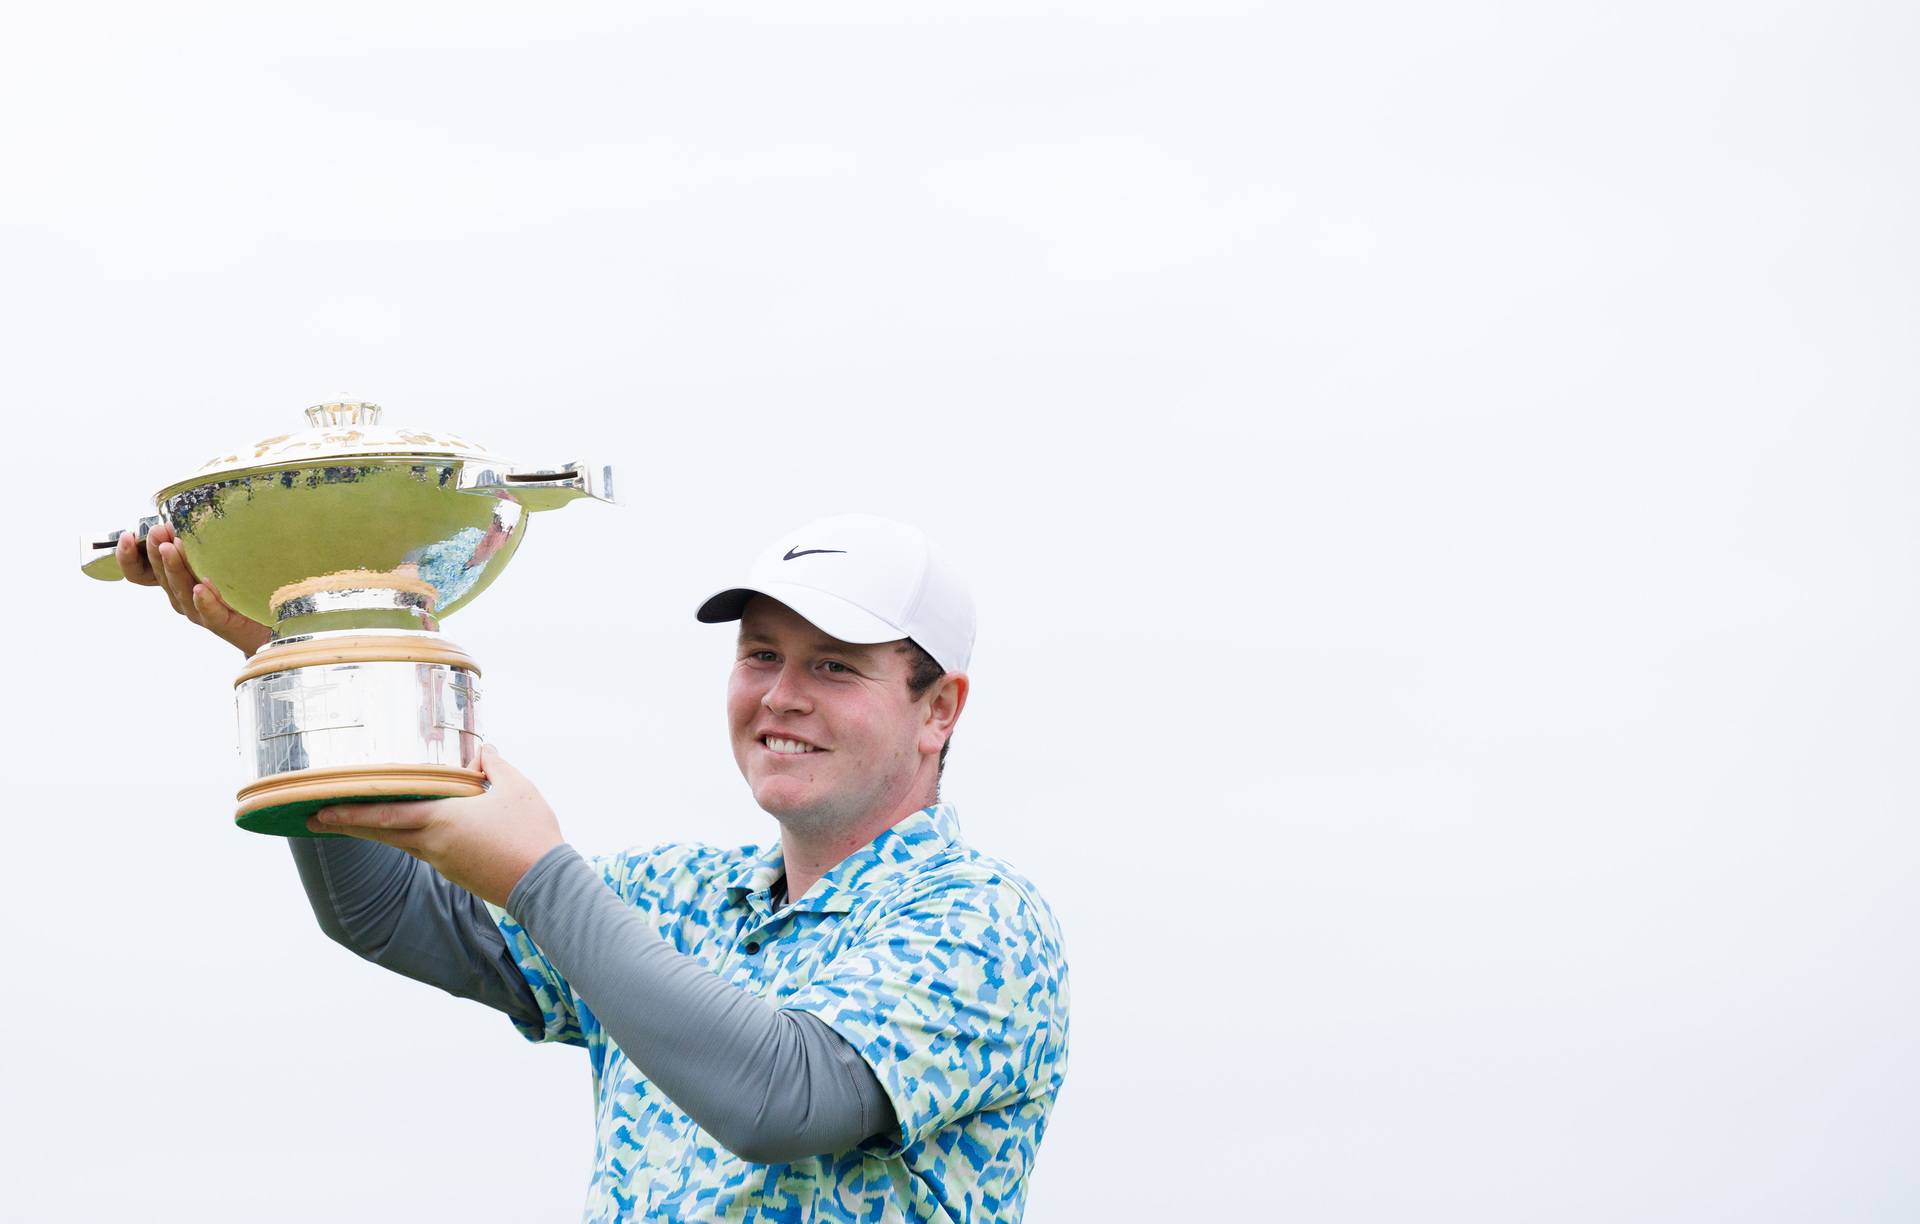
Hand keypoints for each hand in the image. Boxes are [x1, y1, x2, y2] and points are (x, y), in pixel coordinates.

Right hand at [116, 522, 270, 656]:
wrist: (273, 618)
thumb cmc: (242, 583)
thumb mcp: (218, 554)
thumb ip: (201, 540)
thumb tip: (189, 512)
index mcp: (176, 580)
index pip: (140, 573)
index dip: (127, 557)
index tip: (127, 535)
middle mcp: (183, 596)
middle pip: (161, 576)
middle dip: (156, 552)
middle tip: (157, 531)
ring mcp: (200, 611)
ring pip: (182, 591)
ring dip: (175, 568)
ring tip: (171, 548)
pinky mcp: (222, 623)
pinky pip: (210, 612)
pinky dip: (205, 601)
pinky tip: (201, 588)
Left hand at [306, 745, 564, 907]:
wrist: (545, 885)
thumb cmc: (531, 833)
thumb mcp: (517, 789)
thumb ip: (496, 766)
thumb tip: (485, 750)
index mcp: (442, 820)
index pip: (385, 814)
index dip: (349, 811)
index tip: (319, 808)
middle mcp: (433, 845)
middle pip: (382, 832)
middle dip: (347, 824)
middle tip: (316, 819)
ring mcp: (443, 863)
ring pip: (401, 843)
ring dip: (376, 831)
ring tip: (357, 821)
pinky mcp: (456, 874)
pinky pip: (424, 851)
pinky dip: (407, 838)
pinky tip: (413, 830)